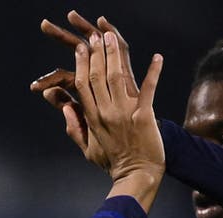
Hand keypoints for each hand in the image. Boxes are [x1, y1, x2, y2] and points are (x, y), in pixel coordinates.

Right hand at [30, 12, 142, 171]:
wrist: (136, 176)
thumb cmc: (112, 163)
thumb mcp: (87, 149)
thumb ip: (74, 128)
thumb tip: (64, 108)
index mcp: (92, 118)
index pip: (82, 85)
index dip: (81, 64)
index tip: (81, 48)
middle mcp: (106, 112)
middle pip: (97, 75)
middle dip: (96, 53)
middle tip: (96, 36)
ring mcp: (125, 113)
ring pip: (116, 77)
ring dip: (114, 55)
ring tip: (112, 38)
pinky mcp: (144, 116)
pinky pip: (148, 89)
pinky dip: (154, 72)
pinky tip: (158, 57)